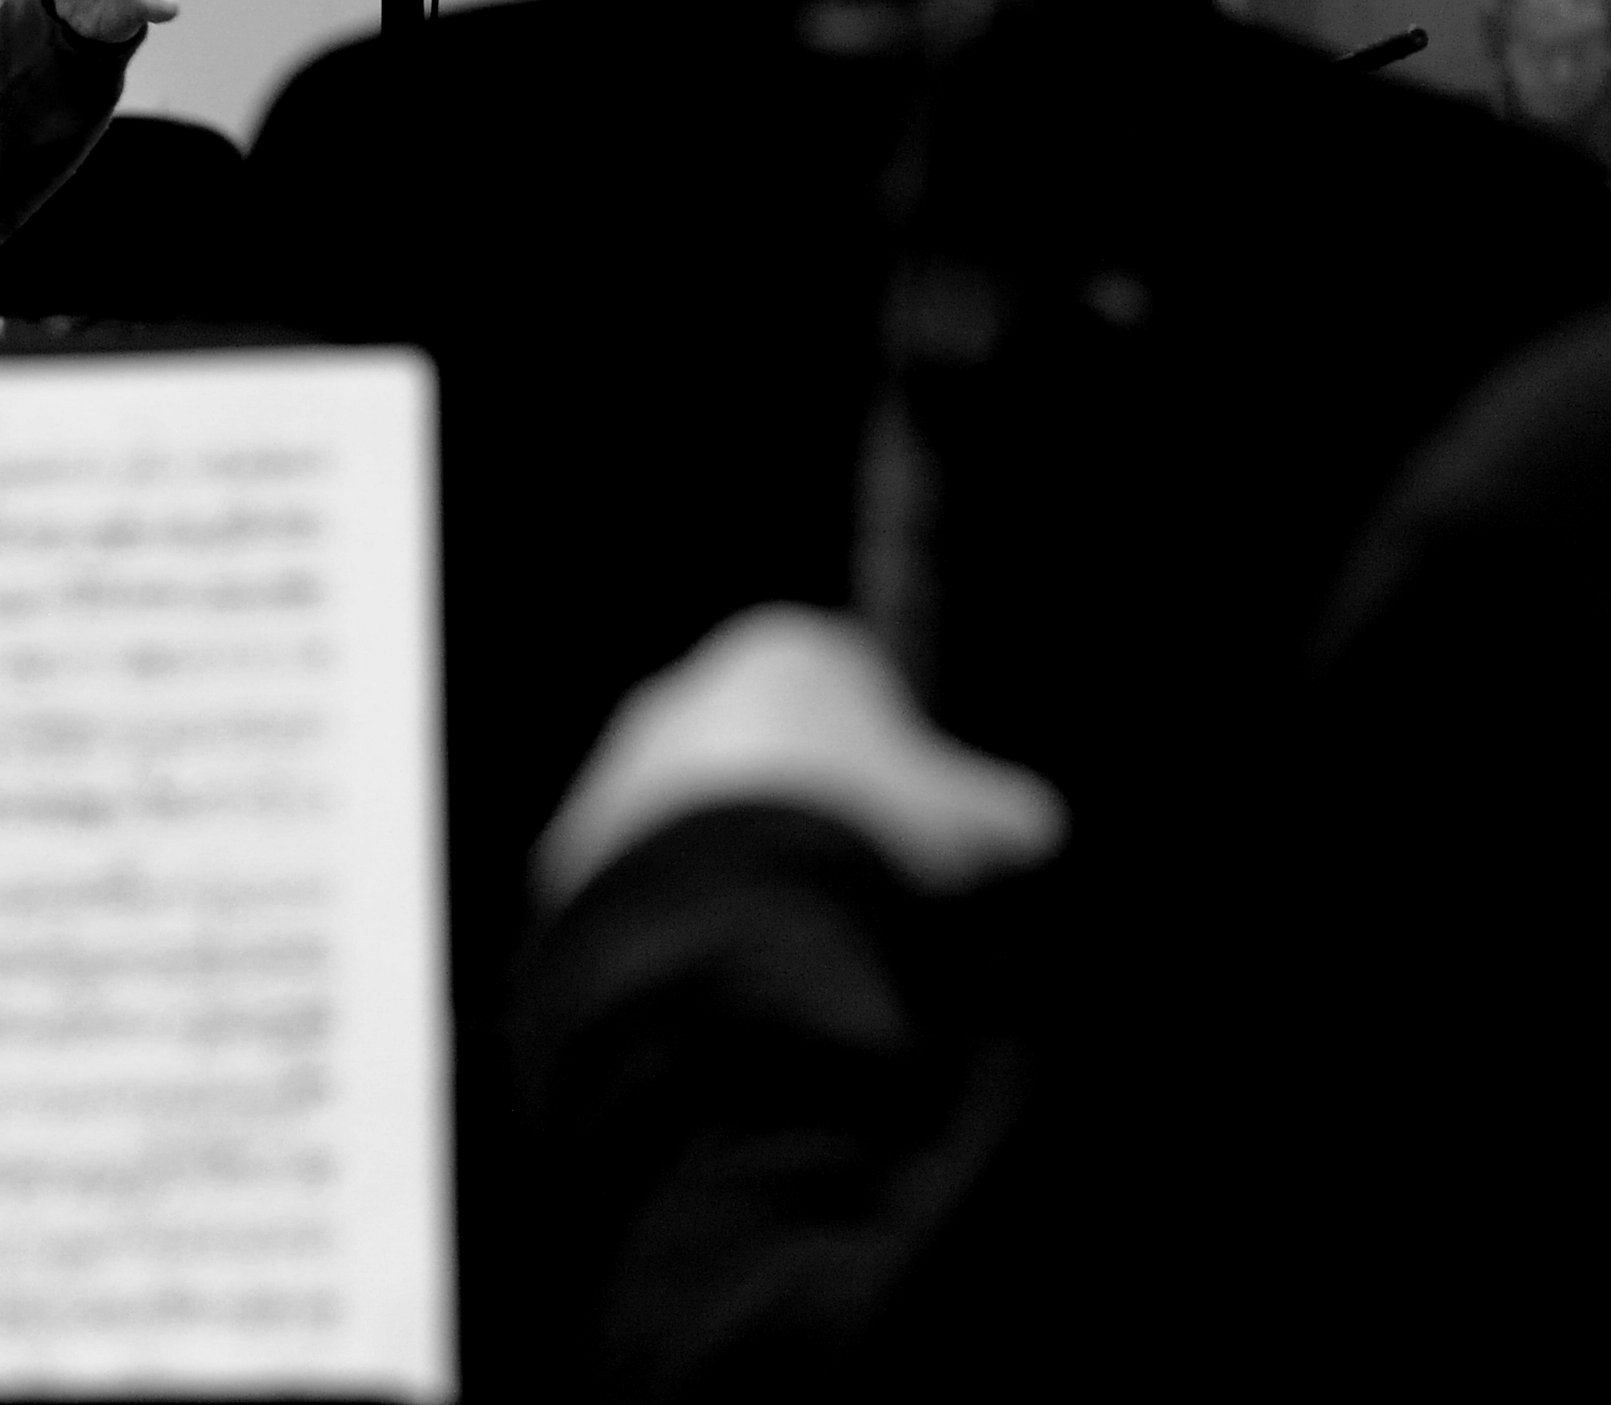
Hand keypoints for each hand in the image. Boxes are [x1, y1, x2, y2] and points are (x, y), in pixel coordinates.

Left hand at [534, 605, 1066, 909]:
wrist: (731, 905)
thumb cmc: (866, 833)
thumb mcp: (966, 820)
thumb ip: (999, 811)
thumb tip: (1033, 823)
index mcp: (785, 654)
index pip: (848, 677)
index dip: (891, 748)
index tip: (918, 815)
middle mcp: (689, 692)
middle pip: (762, 744)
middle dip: (807, 802)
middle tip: (856, 878)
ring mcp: (624, 763)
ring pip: (694, 811)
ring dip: (737, 858)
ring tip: (793, 930)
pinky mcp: (577, 842)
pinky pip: (642, 876)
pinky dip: (682, 908)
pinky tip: (727, 955)